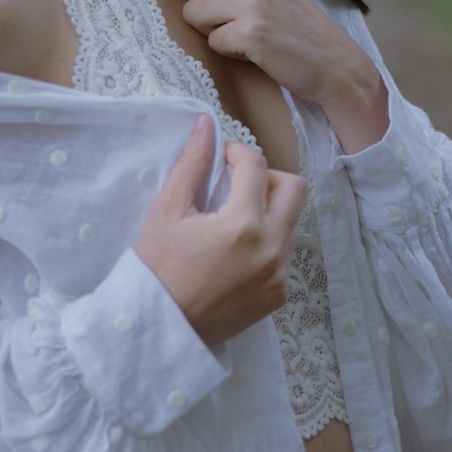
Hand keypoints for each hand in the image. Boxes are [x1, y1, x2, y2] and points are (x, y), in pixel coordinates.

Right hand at [134, 115, 306, 345]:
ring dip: (268, 209)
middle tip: (236, 186)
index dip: (236, 153)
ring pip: (292, 221)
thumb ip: (192, 163)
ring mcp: (278, 275)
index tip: (219, 160)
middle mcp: (271, 249)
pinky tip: (235, 249)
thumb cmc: (157, 266)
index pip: (257, 166)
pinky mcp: (278, 295)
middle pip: (294, 188)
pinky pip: (284, 252)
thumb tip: (206, 123)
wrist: (158, 328)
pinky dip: (266, 240)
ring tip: (232, 219)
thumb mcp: (168, 209)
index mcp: (243, 225)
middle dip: (267, 177)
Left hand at [176, 0, 388, 152]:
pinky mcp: (251, 32)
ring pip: (191, 11)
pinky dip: (228, 51)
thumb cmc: (295, 23)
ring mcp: (253, 0)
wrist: (334, 62)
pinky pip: (211, 41)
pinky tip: (253, 49)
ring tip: (242, 32)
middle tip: (228, 17)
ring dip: (211, 29)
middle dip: (198, 3)